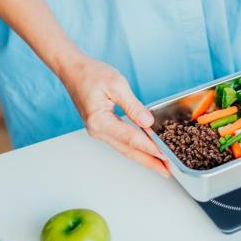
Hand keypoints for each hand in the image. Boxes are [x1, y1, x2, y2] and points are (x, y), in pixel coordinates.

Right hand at [58, 55, 169, 176]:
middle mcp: (97, 130)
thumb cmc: (90, 73)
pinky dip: (135, 148)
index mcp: (99, 121)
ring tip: (160, 165)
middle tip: (167, 171)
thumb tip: (148, 122)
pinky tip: (145, 151)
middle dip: (149, 162)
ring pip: (124, 148)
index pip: (130, 138)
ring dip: (143, 157)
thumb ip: (133, 106)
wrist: (72, 70)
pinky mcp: (101, 128)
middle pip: (127, 150)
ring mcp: (98, 131)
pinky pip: (120, 141)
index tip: (164, 155)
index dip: (149, 147)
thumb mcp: (116, 84)